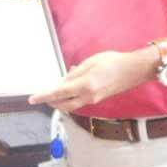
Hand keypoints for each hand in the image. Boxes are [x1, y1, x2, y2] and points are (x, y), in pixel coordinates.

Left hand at [28, 49, 156, 112]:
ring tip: (55, 92)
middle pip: (63, 105)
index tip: (32, 99)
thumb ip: (75, 73)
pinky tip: (71, 87)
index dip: (44, 96)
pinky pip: (80, 102)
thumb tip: (63, 82)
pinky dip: (71, 97)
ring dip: (61, 101)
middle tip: (42, 96)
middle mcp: (88, 96)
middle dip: (51, 102)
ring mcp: (94, 100)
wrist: (134, 70)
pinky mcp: (98, 99)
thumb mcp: (90, 62)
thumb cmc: (113, 62)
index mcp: (85, 85)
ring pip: (72, 105)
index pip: (58, 93)